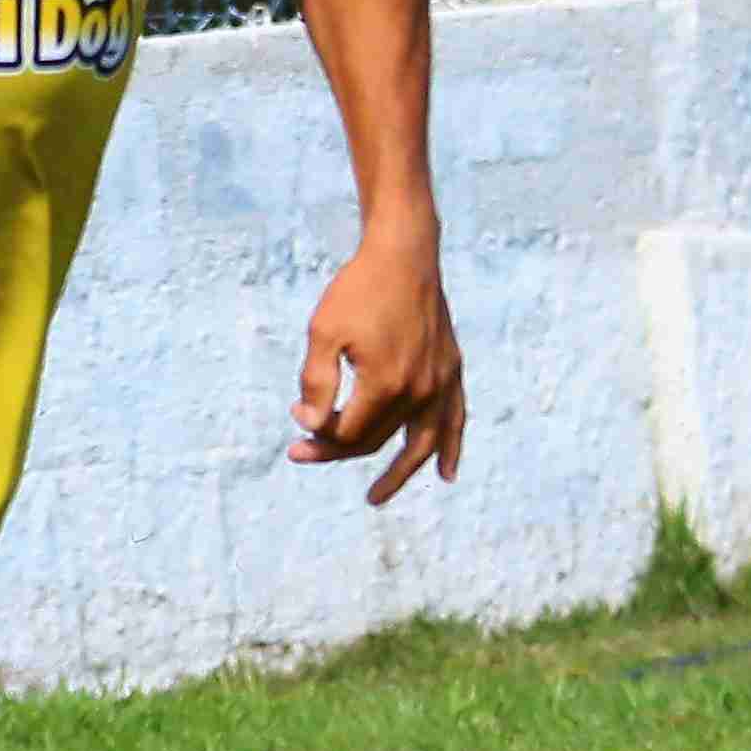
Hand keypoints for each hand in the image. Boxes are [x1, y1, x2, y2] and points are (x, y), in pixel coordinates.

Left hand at [290, 226, 465, 505]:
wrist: (404, 253)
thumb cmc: (358, 289)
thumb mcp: (323, 332)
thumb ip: (317, 384)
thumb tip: (311, 426)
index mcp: (386, 384)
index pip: (349, 432)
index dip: (318, 433)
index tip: (295, 417)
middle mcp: (419, 391)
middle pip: (376, 440)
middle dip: (337, 450)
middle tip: (302, 453)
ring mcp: (440, 383)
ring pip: (421, 444)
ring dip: (400, 473)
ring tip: (377, 497)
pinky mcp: (452, 370)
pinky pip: (455, 420)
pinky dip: (450, 448)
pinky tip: (446, 473)